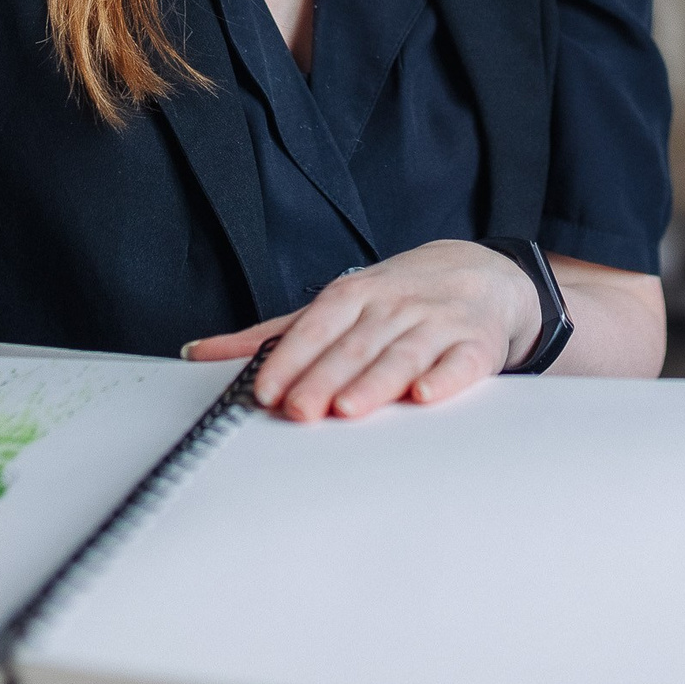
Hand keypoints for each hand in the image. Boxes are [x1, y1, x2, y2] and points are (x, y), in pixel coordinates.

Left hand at [182, 239, 541, 419]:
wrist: (483, 273)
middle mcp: (393, 307)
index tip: (264, 390)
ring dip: (374, 382)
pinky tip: (424, 395)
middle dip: (324, 378)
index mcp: (355, 295)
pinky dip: (444, 378)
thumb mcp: (335, 306)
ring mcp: (437, 325)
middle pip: (355, 345)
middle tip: (299, 410)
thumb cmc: (399, 297)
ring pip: (402, 355)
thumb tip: (201, 352)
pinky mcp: (476, 346)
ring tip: (348, 409)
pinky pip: (461, 363)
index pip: (316, 326)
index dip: (290, 358)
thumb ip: (273, 334)